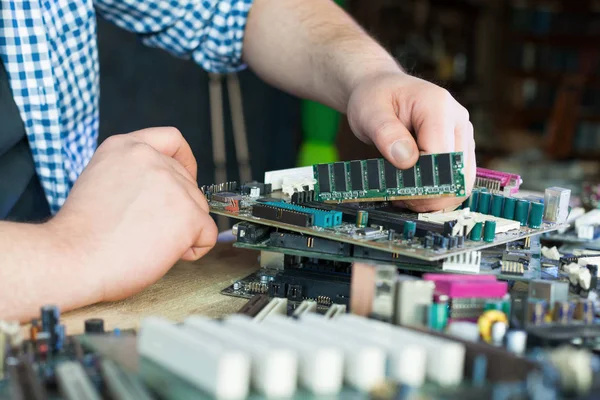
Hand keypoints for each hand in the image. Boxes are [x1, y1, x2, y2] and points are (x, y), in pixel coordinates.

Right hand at [48, 127, 217, 301]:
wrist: (72, 259)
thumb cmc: (80, 235)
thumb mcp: (101, 181)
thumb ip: (133, 176)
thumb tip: (158, 192)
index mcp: (126, 148)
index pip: (172, 139)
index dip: (184, 160)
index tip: (185, 175)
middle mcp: (151, 160)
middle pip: (188, 183)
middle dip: (177, 208)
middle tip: (147, 229)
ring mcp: (172, 185)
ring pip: (199, 209)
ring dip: (183, 230)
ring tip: (148, 242)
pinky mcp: (188, 214)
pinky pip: (208, 234)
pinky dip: (193, 249)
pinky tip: (165, 253)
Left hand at [346, 72, 475, 211]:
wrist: (381, 89)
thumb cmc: (375, 98)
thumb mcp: (369, 112)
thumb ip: (386, 134)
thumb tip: (406, 160)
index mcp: (438, 106)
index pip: (441, 154)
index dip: (422, 179)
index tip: (398, 191)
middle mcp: (458, 119)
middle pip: (458, 171)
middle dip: (431, 194)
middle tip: (400, 199)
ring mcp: (462, 134)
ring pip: (462, 181)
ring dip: (436, 197)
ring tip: (405, 197)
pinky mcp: (459, 148)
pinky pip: (457, 179)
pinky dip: (438, 193)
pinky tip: (414, 193)